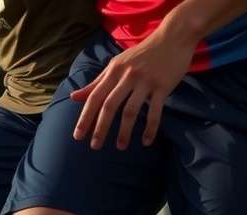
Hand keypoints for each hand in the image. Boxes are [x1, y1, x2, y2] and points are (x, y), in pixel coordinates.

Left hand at [71, 29, 196, 149]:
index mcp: (113, 71)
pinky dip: (150, 127)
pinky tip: (146, 141)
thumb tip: (73, 97)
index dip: (85, 117)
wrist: (173, 36)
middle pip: (109, 106)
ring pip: (131, 110)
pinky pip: (155, 111)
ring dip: (124, 131)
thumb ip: (96, 83)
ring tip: (120, 147)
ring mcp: (145, 81)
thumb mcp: (115, 65)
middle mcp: (127, 76)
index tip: (77, 136)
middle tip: (95, 146)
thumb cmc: (141, 54)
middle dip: (100, 128)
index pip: (94, 97)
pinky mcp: (163, 86)